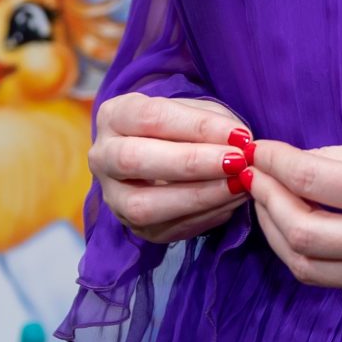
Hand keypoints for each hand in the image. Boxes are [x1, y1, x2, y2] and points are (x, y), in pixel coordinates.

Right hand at [89, 91, 251, 245]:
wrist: (161, 157)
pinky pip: (165, 229)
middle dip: (191, 162)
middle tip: (236, 162)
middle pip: (134, 160)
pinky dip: (204, 216)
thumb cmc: (179, 128)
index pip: (151, 117)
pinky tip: (231, 202)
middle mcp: (102, 157)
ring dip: (198, 197)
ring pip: (143, 205)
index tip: (239, 135)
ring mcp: (113, 197)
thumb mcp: (193, 111)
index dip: (197, 126)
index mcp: (114, 116)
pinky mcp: (133, 227)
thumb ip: (213, 122)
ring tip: (239, 186)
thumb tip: (240, 142)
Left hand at [245, 135, 341, 298]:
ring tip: (267, 204)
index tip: (256, 150)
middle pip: (301, 233)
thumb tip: (287, 164)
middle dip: (266, 201)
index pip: (313, 182)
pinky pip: (332, 278)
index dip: (275, 164)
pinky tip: (299, 226)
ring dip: (276, 233)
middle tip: (254, 177)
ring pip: (307, 267)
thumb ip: (338, 158)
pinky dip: (306, 252)